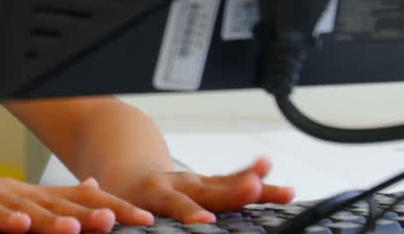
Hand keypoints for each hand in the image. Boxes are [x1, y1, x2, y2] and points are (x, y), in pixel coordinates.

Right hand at [0, 175, 156, 233]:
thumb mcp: (12, 212)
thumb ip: (50, 205)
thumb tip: (91, 192)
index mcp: (32, 196)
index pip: (81, 199)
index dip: (114, 206)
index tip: (147, 219)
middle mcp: (16, 192)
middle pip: (63, 201)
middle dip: (98, 210)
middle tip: (130, 219)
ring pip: (28, 208)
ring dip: (55, 217)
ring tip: (80, 227)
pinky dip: (3, 219)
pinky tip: (19, 226)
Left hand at [108, 157, 294, 224]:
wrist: (127, 176)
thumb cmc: (124, 203)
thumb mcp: (121, 214)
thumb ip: (131, 223)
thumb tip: (125, 232)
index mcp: (153, 193)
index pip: (174, 204)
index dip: (188, 211)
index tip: (205, 220)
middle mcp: (178, 184)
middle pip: (208, 190)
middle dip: (231, 192)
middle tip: (253, 189)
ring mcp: (195, 183)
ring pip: (226, 185)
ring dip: (253, 185)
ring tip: (282, 189)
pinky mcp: (207, 183)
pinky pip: (232, 180)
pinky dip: (252, 176)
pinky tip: (274, 175)